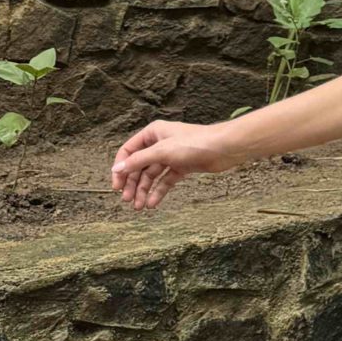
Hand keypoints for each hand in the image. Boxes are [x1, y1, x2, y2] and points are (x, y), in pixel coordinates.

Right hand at [110, 119, 225, 210]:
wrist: (224, 148)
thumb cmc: (195, 143)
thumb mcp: (162, 151)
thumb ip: (138, 161)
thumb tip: (117, 169)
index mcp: (153, 133)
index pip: (128, 151)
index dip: (121, 168)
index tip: (117, 186)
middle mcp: (160, 143)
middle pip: (139, 165)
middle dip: (133, 183)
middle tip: (128, 201)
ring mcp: (171, 156)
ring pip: (152, 175)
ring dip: (145, 190)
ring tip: (140, 207)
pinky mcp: (182, 166)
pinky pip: (165, 180)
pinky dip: (158, 191)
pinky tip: (153, 203)